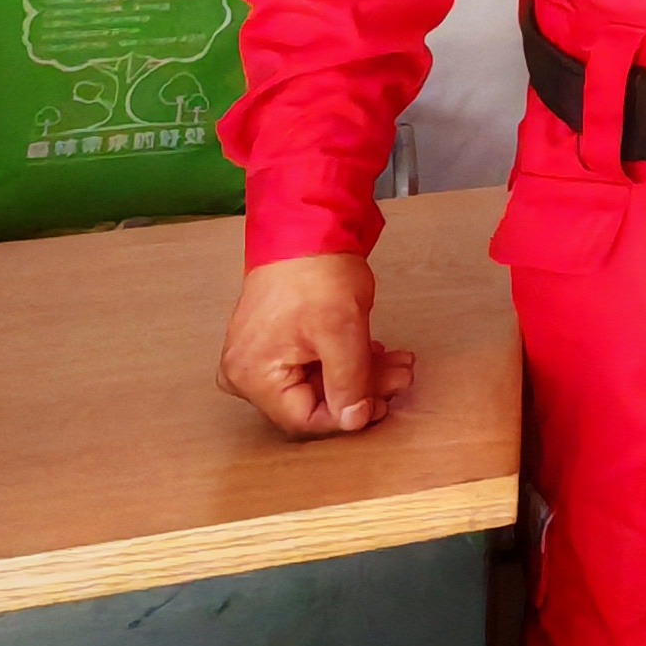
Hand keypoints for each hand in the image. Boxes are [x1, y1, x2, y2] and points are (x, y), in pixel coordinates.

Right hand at [217, 252, 417, 438]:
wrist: (306, 225)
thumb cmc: (315, 271)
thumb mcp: (342, 333)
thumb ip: (349, 384)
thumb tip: (353, 421)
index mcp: (253, 376)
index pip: (305, 419)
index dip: (348, 415)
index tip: (381, 405)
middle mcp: (246, 372)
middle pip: (312, 399)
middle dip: (362, 389)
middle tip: (399, 377)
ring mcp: (259, 354)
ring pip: (318, 380)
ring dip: (361, 373)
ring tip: (398, 362)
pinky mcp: (275, 339)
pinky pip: (312, 362)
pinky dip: (345, 358)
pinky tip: (378, 351)